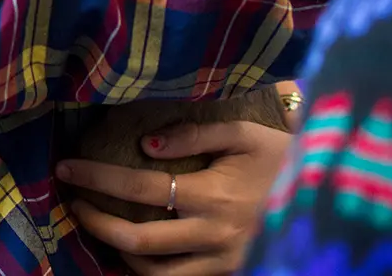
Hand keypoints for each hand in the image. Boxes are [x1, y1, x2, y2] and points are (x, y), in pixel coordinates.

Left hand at [58, 120, 290, 275]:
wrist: (325, 189)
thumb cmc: (280, 151)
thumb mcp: (241, 131)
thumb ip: (192, 135)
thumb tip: (144, 146)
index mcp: (212, 195)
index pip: (138, 189)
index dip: (96, 180)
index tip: (65, 169)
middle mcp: (213, 235)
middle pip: (137, 242)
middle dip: (95, 223)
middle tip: (73, 202)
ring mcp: (222, 261)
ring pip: (156, 275)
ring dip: (120, 255)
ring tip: (101, 227)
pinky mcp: (230, 272)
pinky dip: (151, 271)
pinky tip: (136, 250)